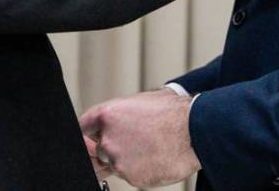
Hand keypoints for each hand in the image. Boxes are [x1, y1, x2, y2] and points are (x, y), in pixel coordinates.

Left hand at [79, 88, 200, 187]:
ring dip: (130, 159)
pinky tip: (158, 157)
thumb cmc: (173, 111)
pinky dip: (143, 170)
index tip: (90, 139)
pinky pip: (133, 175)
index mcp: (108, 115)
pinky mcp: (133, 178)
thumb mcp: (142, 100)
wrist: (195, 130)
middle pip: (100, 149)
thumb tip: (116, 119)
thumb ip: (121, 112)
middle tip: (135, 142)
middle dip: (113, 148)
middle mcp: (108, 139)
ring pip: (118, 164)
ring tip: (152, 147)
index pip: (83, 127)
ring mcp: (119, 161)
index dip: (88, 134)